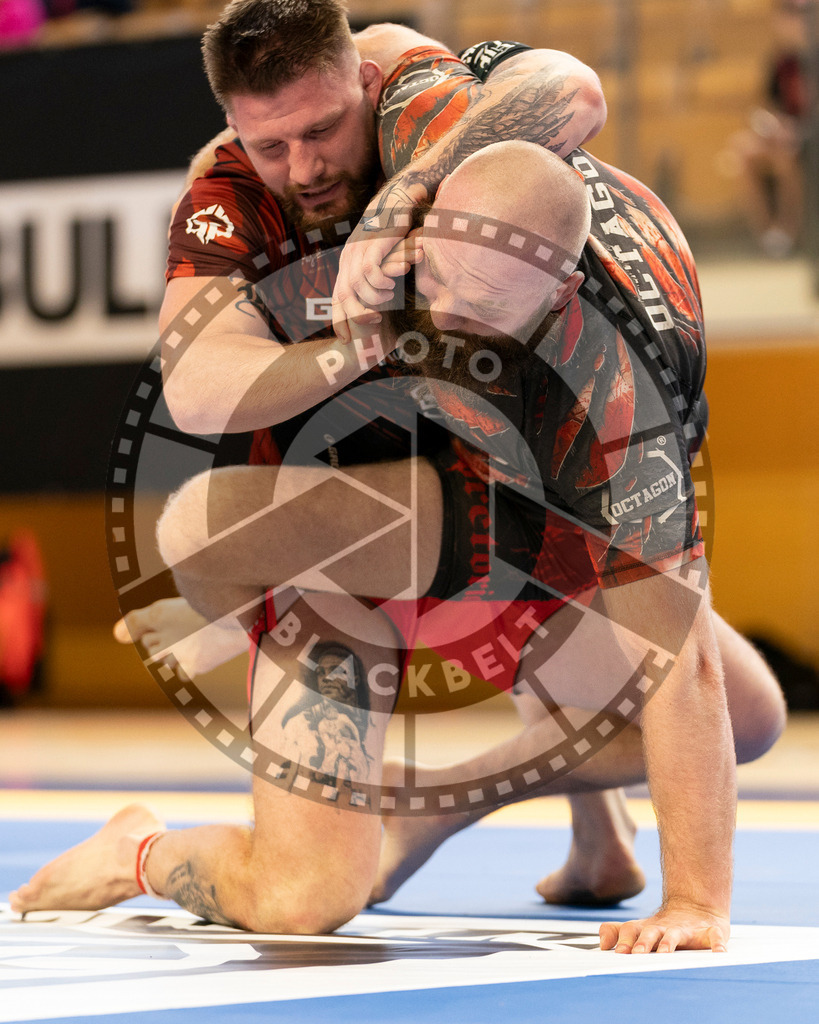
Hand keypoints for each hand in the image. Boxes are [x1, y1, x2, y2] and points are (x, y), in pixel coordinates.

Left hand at [332, 177, 427, 342]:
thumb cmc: (392, 232)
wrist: (397, 199)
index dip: (339, 320)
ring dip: (372, 299)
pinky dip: (380, 283)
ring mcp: (358, 250)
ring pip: (356, 287)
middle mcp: (348, 258)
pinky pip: (371, 273)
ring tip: (387, 301)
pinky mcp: (372, 244)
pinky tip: (392, 285)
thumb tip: (377, 303)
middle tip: (370, 326)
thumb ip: (374, 276)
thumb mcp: (378, 256)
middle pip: (342, 297)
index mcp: (347, 264)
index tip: (346, 339)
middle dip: (353, 317)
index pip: (337, 298)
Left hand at [599, 902, 729, 953]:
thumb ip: (617, 933)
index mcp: (647, 928)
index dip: (624, 940)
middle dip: (643, 942)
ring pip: (676, 934)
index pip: (631, 930)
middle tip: (637, 954)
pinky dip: (717, 943)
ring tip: (665, 953)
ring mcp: (687, 929)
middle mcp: (665, 928)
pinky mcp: (711, 931)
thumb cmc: (663, 926)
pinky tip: (719, 952)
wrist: (696, 909)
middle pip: (650, 931)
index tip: (617, 952)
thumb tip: (601, 944)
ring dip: (670, 942)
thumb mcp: (640, 929)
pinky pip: (715, 937)